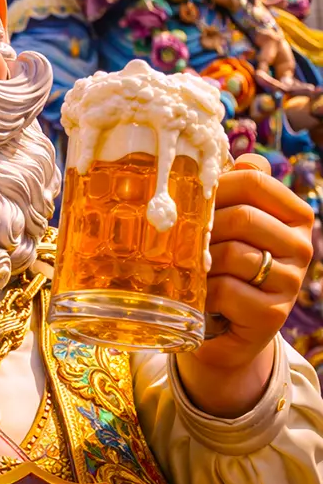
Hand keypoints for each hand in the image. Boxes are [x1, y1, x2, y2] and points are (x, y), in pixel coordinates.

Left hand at [177, 154, 313, 415]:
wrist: (222, 329)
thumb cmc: (221, 267)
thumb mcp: (227, 222)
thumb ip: (234, 187)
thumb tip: (236, 155)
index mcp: (294, 215)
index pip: (254, 180)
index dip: (214, 186)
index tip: (190, 200)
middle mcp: (302, 246)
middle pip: (243, 216)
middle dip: (204, 228)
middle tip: (182, 241)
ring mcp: (291, 282)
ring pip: (233, 253)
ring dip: (201, 263)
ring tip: (191, 270)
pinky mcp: (272, 315)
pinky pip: (227, 289)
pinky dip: (203, 292)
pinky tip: (200, 296)